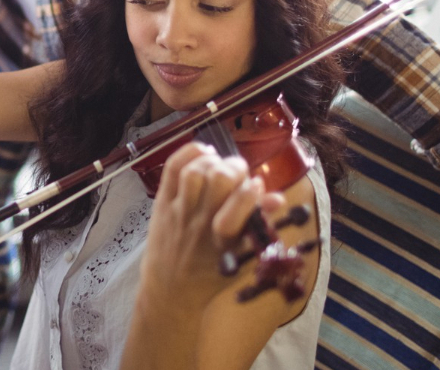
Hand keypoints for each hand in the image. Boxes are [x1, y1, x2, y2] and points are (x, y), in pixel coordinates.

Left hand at [139, 142, 282, 311]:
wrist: (171, 287)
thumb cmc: (212, 273)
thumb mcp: (241, 258)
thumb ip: (259, 226)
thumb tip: (277, 198)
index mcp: (225, 240)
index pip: (240, 205)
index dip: (252, 191)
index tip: (259, 186)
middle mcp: (200, 222)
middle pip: (218, 179)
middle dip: (236, 168)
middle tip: (240, 174)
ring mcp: (178, 211)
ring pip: (195, 171)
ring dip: (213, 162)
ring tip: (221, 166)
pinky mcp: (162, 203)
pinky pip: (172, 168)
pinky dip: (189, 153)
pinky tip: (204, 153)